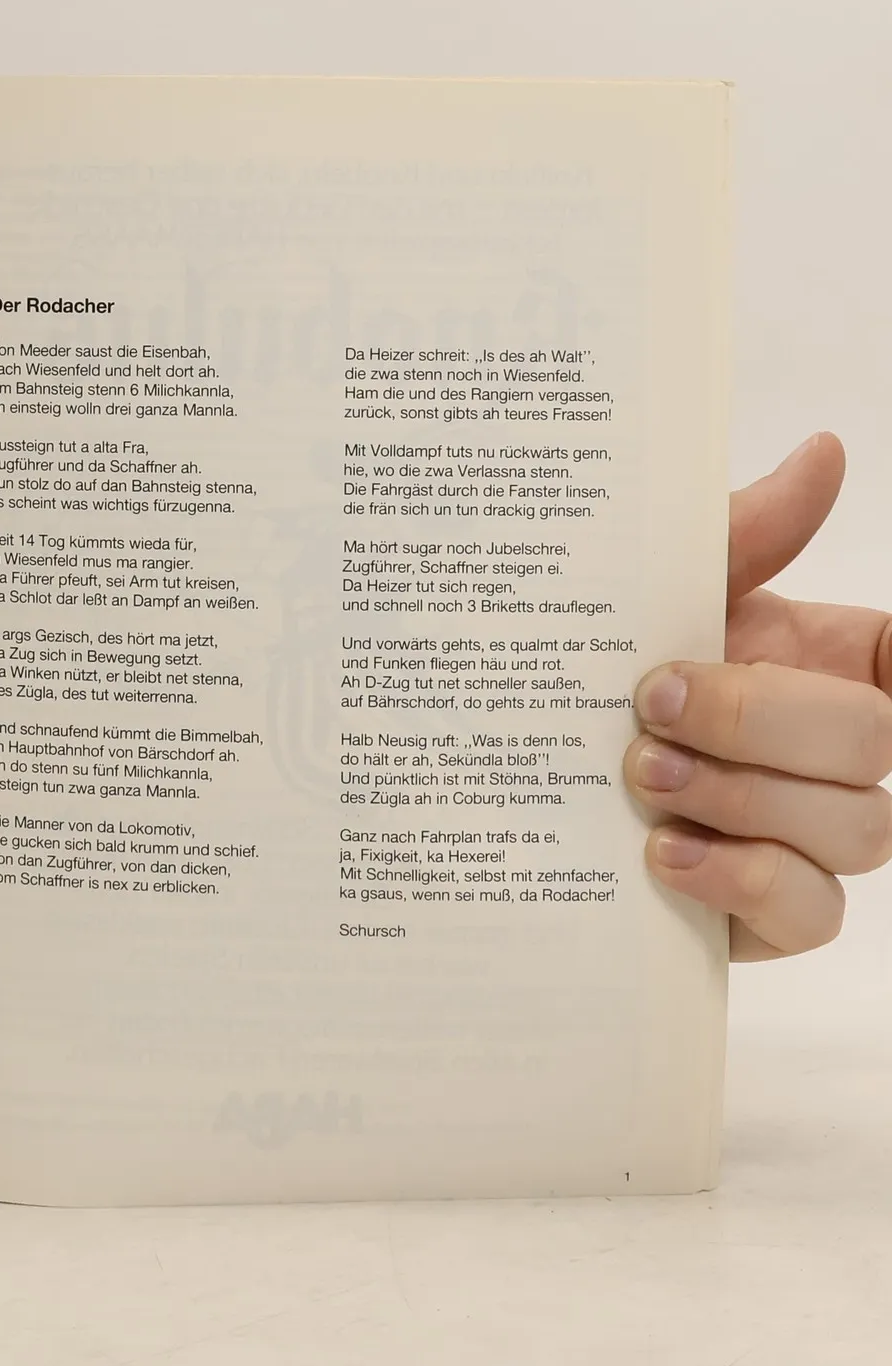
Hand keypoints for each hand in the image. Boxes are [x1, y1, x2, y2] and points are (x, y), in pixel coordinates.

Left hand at [625, 433, 891, 958]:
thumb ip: (742, 534)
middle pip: (873, 742)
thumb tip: (824, 453)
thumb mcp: (655, 595)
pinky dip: (744, 878)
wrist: (510, 766)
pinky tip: (664, 853)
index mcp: (827, 664)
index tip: (866, 650)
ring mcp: (809, 837)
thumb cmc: (600, 671)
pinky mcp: (768, 912)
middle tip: (652, 707)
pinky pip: (812, 911)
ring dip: (744, 797)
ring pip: (855, 831)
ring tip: (640, 775)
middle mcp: (832, 755)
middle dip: (763, 721)